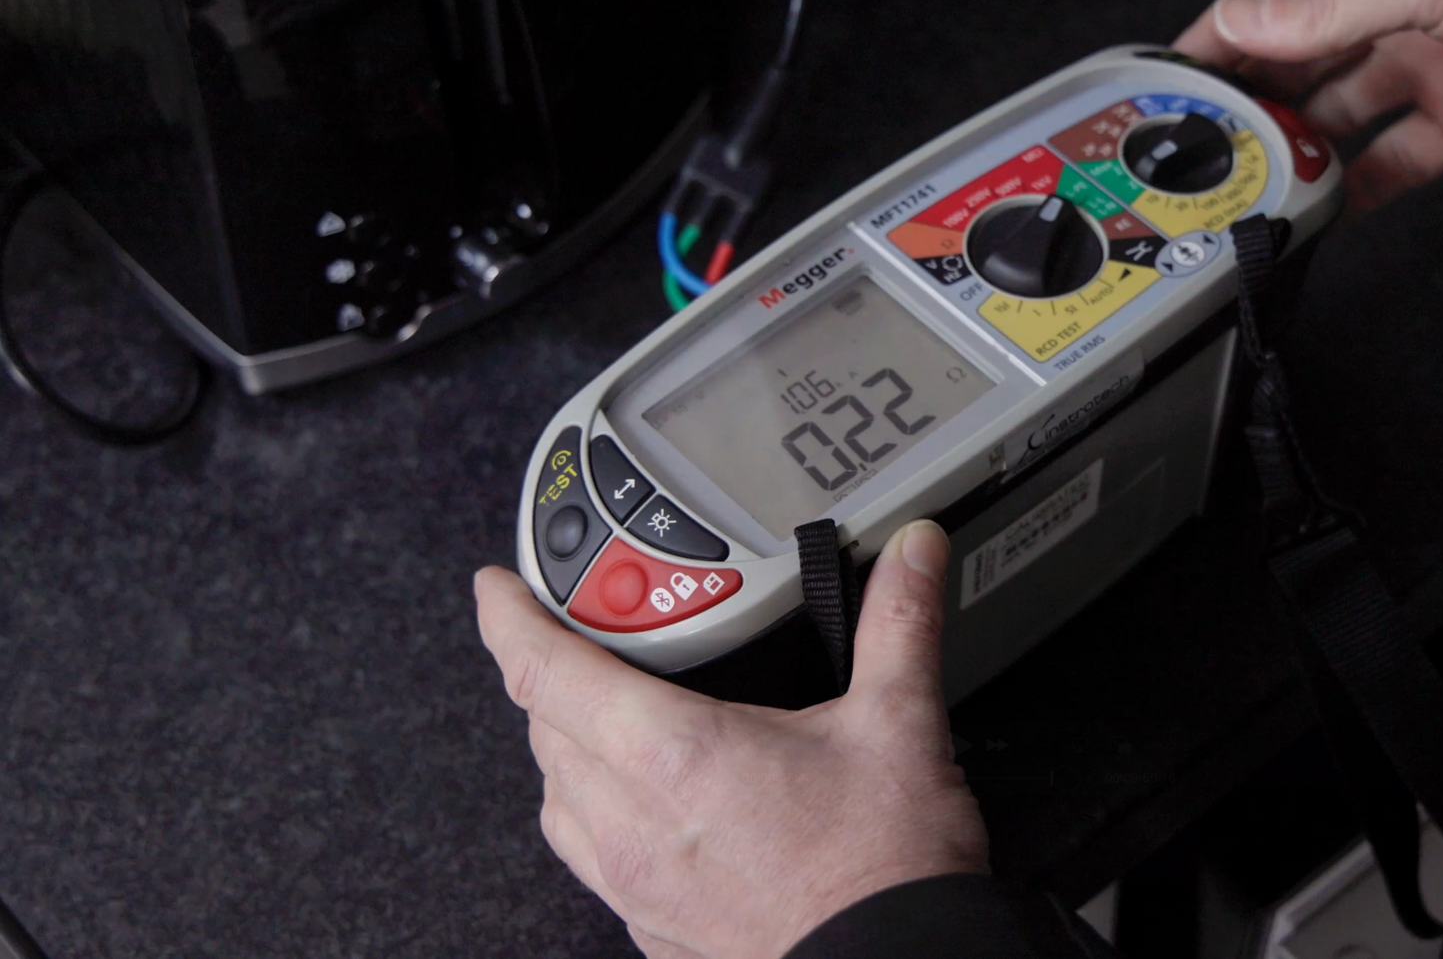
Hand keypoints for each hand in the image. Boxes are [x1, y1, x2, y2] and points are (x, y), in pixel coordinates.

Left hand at [475, 521, 987, 958]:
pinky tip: (642, 800)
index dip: (508, 618)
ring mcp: (636, 881)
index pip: (546, 672)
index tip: (497, 588)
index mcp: (676, 753)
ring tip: (609, 713)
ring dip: (567, 745)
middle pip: (544, 727)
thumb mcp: (899, 724)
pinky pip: (587, 853)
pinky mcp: (650, 926)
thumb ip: (898, 622)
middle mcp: (634, 820)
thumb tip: (913, 553)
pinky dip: (593, 809)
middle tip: (584, 635)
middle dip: (550, 670)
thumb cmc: (884, 868)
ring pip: (555, 795)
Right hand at [1175, 0, 1442, 207]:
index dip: (1225, 24)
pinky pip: (1399, 158)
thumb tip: (1245, 27)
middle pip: (1305, 48)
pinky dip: (1360, 185)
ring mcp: (1439, 56)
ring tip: (1254, 180)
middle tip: (1206, 140)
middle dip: (1256, 92)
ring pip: (1346, 108)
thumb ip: (1329, 7)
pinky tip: (1322, 208)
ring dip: (1302, 143)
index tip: (1177, 72)